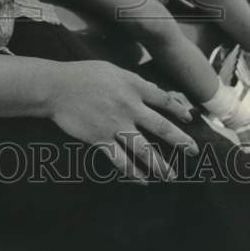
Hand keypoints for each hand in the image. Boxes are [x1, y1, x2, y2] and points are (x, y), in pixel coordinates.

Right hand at [48, 61, 197, 181]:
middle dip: (180, 141)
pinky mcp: (100, 139)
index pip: (163, 99)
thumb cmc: (82, 75)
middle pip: (161, 127)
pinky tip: (142, 180)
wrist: (56, 87)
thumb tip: (152, 91)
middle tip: (193, 151)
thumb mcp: (111, 70)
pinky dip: (132, 172)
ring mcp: (115, 124)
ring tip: (171, 176)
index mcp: (132, 86)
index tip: (189, 119)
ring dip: (159, 165)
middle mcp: (128, 106)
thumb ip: (132, 81)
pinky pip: (120, 160)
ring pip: (143, 149)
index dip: (178, 110)